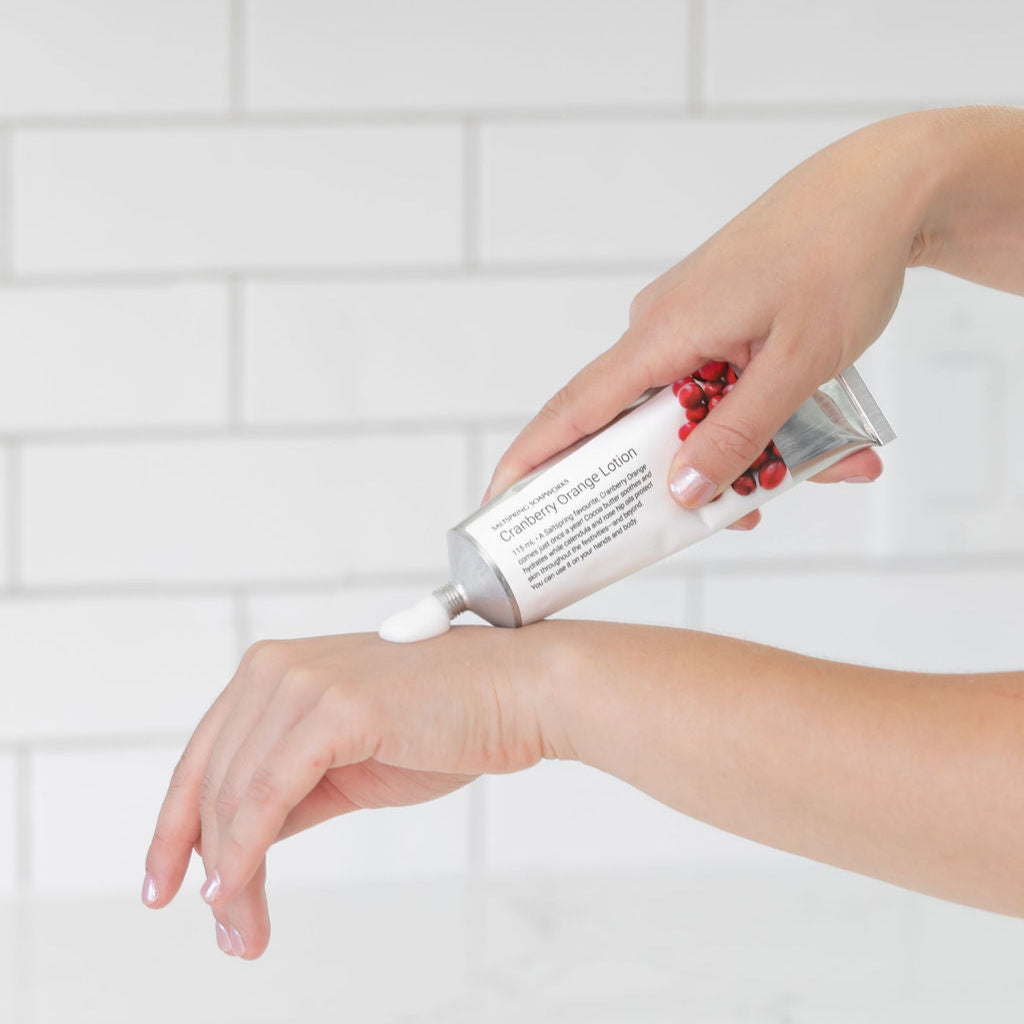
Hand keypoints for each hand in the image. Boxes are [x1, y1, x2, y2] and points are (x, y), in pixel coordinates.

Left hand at [142, 627, 561, 958]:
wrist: (519, 694)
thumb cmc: (450, 719)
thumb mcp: (350, 761)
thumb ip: (294, 789)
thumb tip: (243, 843)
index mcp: (277, 671)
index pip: (204, 756)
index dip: (173, 826)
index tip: (164, 881)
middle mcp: (278, 668)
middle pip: (211, 781)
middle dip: (205, 864)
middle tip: (224, 928)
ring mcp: (305, 683)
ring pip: (236, 794)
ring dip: (230, 873)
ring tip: (240, 929)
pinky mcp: (336, 707)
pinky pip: (269, 794)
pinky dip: (245, 848)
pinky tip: (236, 888)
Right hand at [483, 113, 947, 519]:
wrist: (883, 187)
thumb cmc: (840, 259)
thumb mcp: (796, 365)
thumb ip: (738, 434)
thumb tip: (682, 492)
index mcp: (662, 334)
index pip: (576, 409)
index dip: (533, 458)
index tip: (499, 500)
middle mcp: (660, 328)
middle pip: (638, 426)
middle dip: (676, 478)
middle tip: (728, 517)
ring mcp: (688, 321)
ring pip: (690, 411)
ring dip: (740, 448)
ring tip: (815, 467)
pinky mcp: (715, 318)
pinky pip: (715, 385)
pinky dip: (753, 416)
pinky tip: (812, 434)